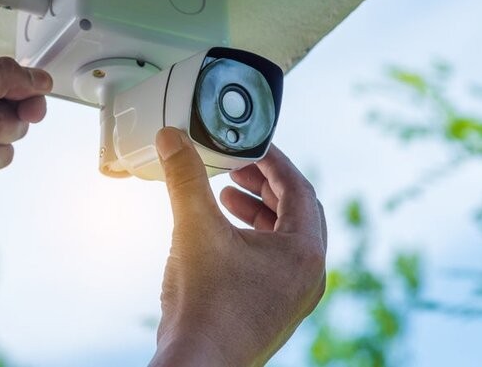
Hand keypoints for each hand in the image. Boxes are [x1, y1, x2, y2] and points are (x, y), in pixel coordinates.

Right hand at [149, 128, 326, 366]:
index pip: (298, 187)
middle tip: (237, 168)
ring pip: (286, 237)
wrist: (198, 365)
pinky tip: (221, 234)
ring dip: (258, 211)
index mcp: (304, 251)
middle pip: (297, 211)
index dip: (273, 161)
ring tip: (225, 196)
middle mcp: (308, 274)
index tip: (251, 145)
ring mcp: (294, 296)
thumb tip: (172, 138)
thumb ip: (185, 178)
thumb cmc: (206, 304)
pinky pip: (275, 261)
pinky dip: (253, 238)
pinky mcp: (276, 309)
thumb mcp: (195, 228)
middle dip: (265, 185)